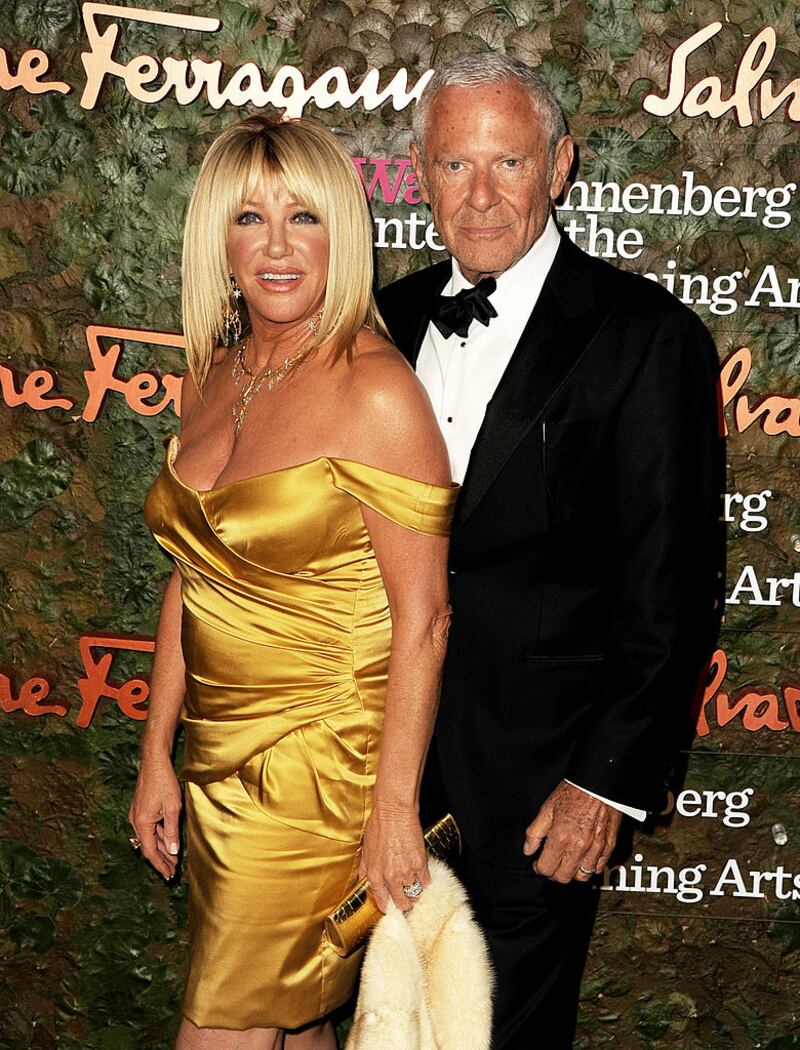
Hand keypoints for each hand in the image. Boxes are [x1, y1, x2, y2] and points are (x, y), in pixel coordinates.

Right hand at [128, 755, 182, 879]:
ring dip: (161, 848)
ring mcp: (137, 816)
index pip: (150, 852)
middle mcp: (136, 822)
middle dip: (162, 859)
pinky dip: (159, 837)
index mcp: (142, 823)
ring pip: (150, 838)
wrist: (154, 762)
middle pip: (149, 847)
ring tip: (173, 860)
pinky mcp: (141, 810)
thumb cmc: (164, 783)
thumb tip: (172, 851)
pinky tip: (168, 842)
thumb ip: (171, 831)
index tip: (169, 875)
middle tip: (173, 871)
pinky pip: (150, 828)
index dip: (160, 865)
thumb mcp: (172, 808)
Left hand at [358, 801, 430, 912]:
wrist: (394, 812)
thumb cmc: (379, 826)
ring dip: (414, 891)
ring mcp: (406, 872)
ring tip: (413, 885)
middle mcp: (391, 877)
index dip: (388, 906)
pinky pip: (426, 882)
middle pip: (402, 903)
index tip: (390, 905)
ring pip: (415, 894)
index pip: (383, 902)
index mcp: (375, 875)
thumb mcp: (365, 850)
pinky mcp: (420, 864)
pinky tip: (421, 875)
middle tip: (405, 897)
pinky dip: (425, 881)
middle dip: (404, 903)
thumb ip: (364, 869)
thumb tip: (361, 879)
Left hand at [523, 781, 621, 883]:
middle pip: (563, 877)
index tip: (538, 864)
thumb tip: (528, 850)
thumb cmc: (573, 791)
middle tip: (551, 863)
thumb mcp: (547, 808)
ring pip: (582, 876)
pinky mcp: (609, 846)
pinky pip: (599, 867)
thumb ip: (535, 832)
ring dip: (572, 872)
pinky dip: (590, 867)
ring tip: (567, 861)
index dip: (539, 868)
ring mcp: (595, 848)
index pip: (547, 868)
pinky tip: (583, 857)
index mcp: (561, 837)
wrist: (596, 783)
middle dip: (554, 873)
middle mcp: (579, 847)